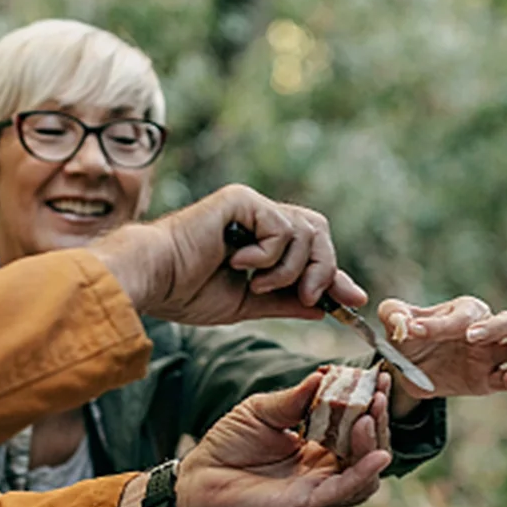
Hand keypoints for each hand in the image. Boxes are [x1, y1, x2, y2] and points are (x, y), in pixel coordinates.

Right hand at [88, 184, 365, 324]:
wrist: (155, 281)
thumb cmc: (186, 292)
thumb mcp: (248, 303)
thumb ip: (285, 301)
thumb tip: (324, 308)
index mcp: (259, 241)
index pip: (310, 249)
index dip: (333, 273)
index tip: (352, 300)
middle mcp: (258, 218)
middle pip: (318, 232)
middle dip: (322, 269)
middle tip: (309, 297)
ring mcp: (250, 206)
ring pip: (305, 231)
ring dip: (290, 269)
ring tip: (256, 283)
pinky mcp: (242, 199)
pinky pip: (282, 226)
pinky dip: (269, 254)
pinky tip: (238, 263)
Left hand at [174, 371, 390, 506]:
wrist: (198, 480)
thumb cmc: (229, 445)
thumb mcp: (262, 410)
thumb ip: (294, 398)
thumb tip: (324, 374)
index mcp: (318, 444)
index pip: (355, 423)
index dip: (371, 401)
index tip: (380, 377)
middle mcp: (325, 468)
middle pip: (367, 447)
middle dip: (378, 420)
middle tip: (380, 393)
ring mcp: (319, 488)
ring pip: (364, 473)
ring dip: (374, 445)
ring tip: (369, 418)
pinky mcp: (307, 505)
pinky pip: (343, 492)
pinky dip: (363, 475)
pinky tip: (377, 456)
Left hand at [374, 295, 506, 404]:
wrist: (409, 369)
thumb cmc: (410, 336)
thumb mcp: (396, 321)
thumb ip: (393, 314)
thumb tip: (400, 321)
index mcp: (464, 311)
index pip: (461, 314)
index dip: (439, 323)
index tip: (414, 331)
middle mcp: (485, 330)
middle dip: (495, 326)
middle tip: (470, 336)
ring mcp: (491, 356)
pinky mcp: (489, 380)